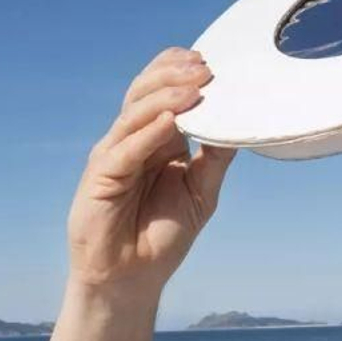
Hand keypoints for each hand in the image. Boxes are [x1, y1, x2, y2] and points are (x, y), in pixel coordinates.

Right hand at [67, 48, 235, 292]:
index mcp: (155, 138)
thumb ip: (216, 158)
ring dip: (166, 97)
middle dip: (175, 76)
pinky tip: (169, 121)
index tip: (212, 63)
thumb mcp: (201, 192)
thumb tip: (241, 123)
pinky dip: (148, 132)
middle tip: (206, 70)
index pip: (162, 90)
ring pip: (134, 112)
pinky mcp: (100, 176)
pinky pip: (125, 148)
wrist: (132, 277)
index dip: (180, 71)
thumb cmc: (163, 235)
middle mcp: (132, 139)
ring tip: (195, 89)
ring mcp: (114, 154)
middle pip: (146, 91)